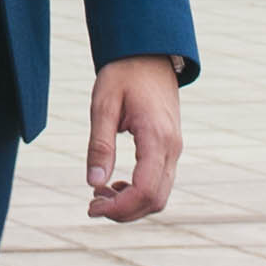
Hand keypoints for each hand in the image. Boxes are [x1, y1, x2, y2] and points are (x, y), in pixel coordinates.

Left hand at [86, 55, 182, 222]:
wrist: (149, 53)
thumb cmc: (123, 74)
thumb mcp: (103, 105)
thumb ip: (100, 145)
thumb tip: (93, 183)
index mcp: (156, 137)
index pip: (145, 190)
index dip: (119, 207)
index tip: (91, 207)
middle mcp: (172, 147)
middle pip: (156, 200)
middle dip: (124, 211)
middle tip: (92, 206)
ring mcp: (175, 148)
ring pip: (161, 195)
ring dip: (132, 205)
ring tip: (100, 195)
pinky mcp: (171, 148)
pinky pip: (161, 182)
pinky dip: (140, 193)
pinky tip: (115, 184)